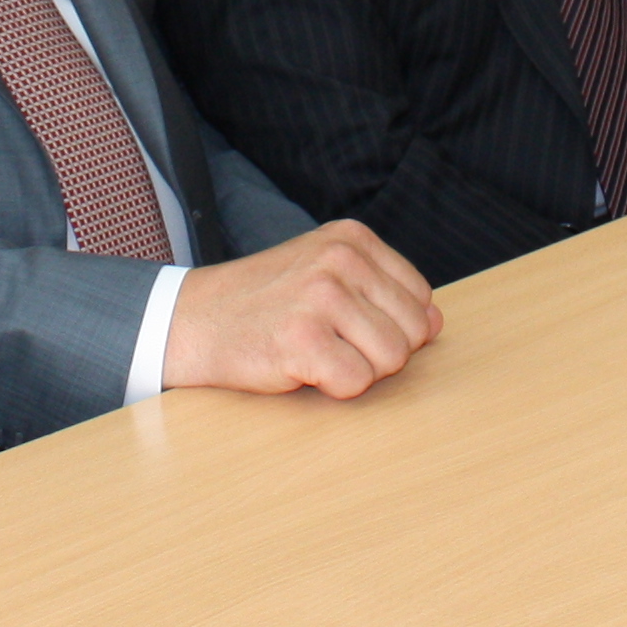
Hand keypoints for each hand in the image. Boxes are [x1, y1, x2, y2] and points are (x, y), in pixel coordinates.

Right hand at [163, 221, 441, 397]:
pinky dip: (332, 388)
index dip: (390, 325)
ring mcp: (321, 298)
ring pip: (391, 360)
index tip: (347, 325)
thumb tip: (436, 323)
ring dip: (355, 370)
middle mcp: (340, 260)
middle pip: (411, 332)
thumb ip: (381, 291)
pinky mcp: (303, 341)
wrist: (190, 320)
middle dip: (377, 351)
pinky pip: (356, 384)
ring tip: (314, 352)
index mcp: (351, 239)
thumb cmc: (261, 303)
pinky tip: (299, 366)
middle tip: (328, 342)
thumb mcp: (322, 273)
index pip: (419, 297)